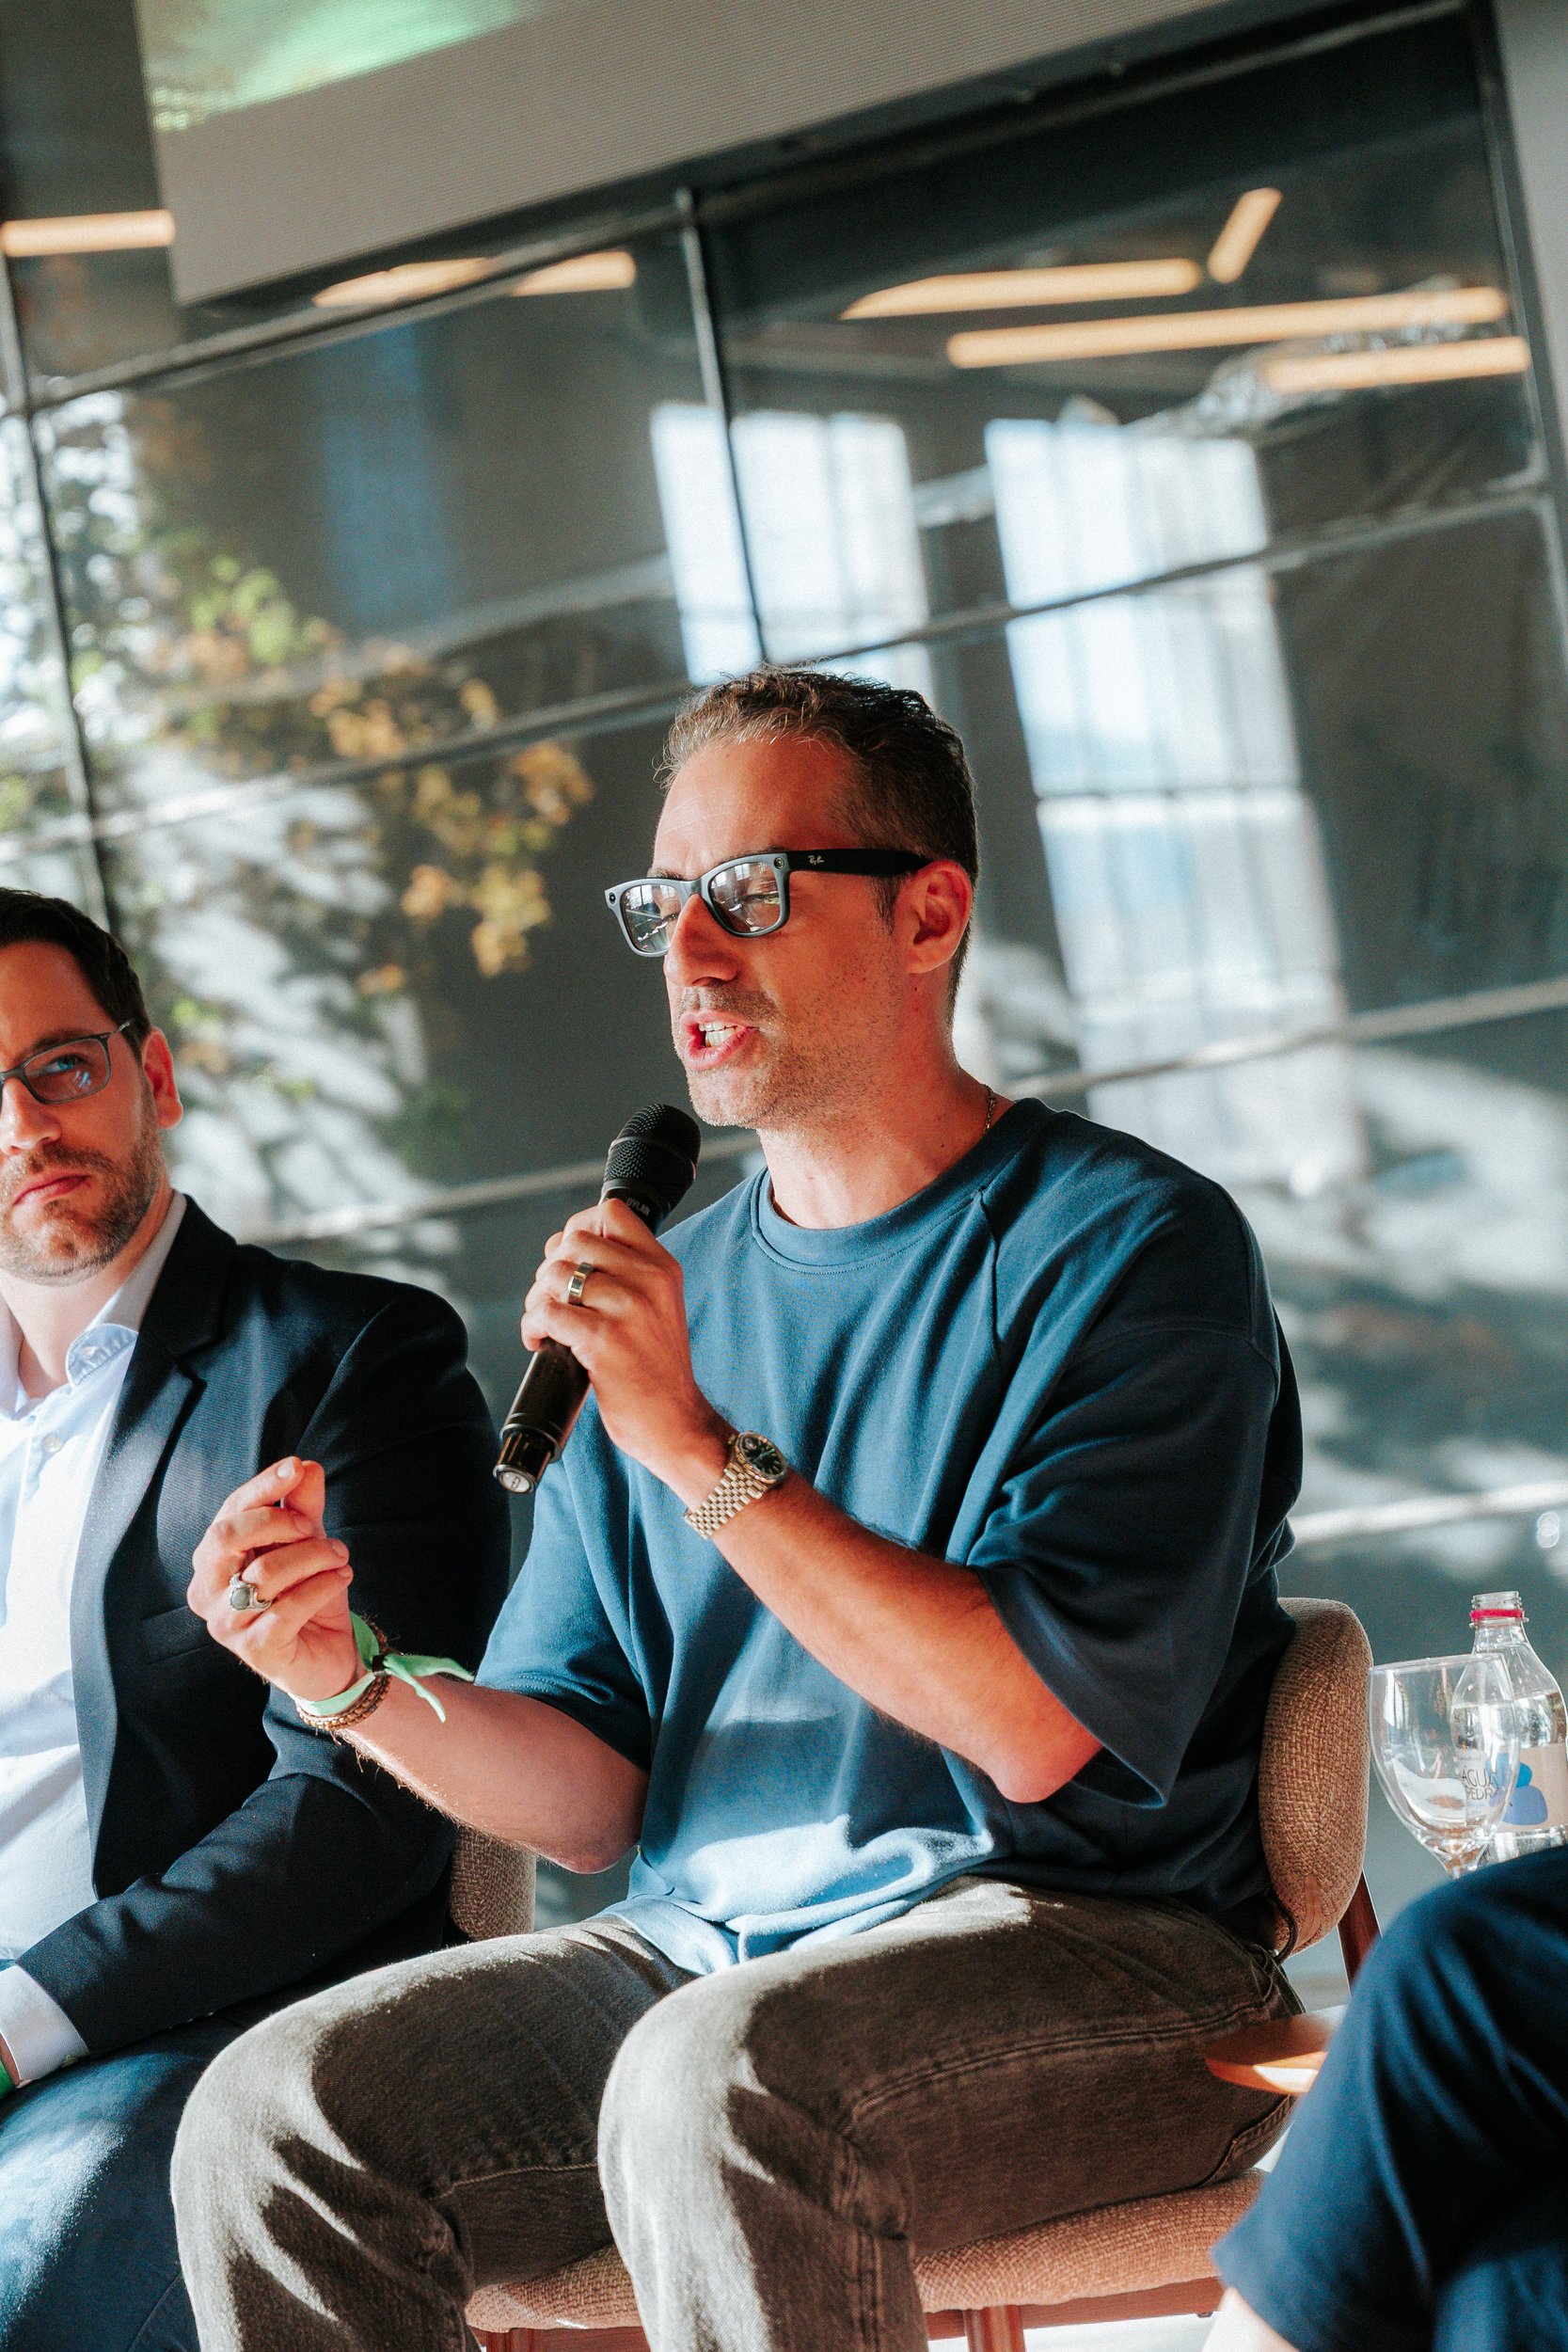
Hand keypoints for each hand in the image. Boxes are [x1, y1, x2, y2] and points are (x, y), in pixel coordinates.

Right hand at [188, 1458, 358, 1701]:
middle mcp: (207, 1591)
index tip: (295, 1468)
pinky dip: (322, 1586)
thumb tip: (307, 1467)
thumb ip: (304, 1508)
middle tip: (315, 1527)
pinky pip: (288, 1608)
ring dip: (314, 1556)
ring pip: (265, 1572)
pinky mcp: (254, 1650)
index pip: (230, 1512)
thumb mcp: (309, 1545)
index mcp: (213, 1559)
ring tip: (340, 1557)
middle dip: (279, 1522)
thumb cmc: (308, 1596)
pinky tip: (341, 1577)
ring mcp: (226, 1624)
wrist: (327, 1656)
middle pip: (227, 1537)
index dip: (262, 1486)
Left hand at [522, 1197, 728, 1500]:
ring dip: (536, 1299)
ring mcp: (627, 1310)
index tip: (568, 1258)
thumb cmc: (658, 1370)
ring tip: (544, 1324)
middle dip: (550, 1268)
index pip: (611, 1213)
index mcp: (663, 1267)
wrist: (676, 1422)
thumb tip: (564, 1249)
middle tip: (552, 1299)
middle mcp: (648, 1281)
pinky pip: (546, 1312)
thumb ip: (627, 1274)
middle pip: (573, 1241)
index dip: (577, 1229)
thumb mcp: (660, 1307)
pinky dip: (532, 1327)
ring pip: (555, 1275)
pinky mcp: (603, 1342)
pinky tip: (541, 1342)